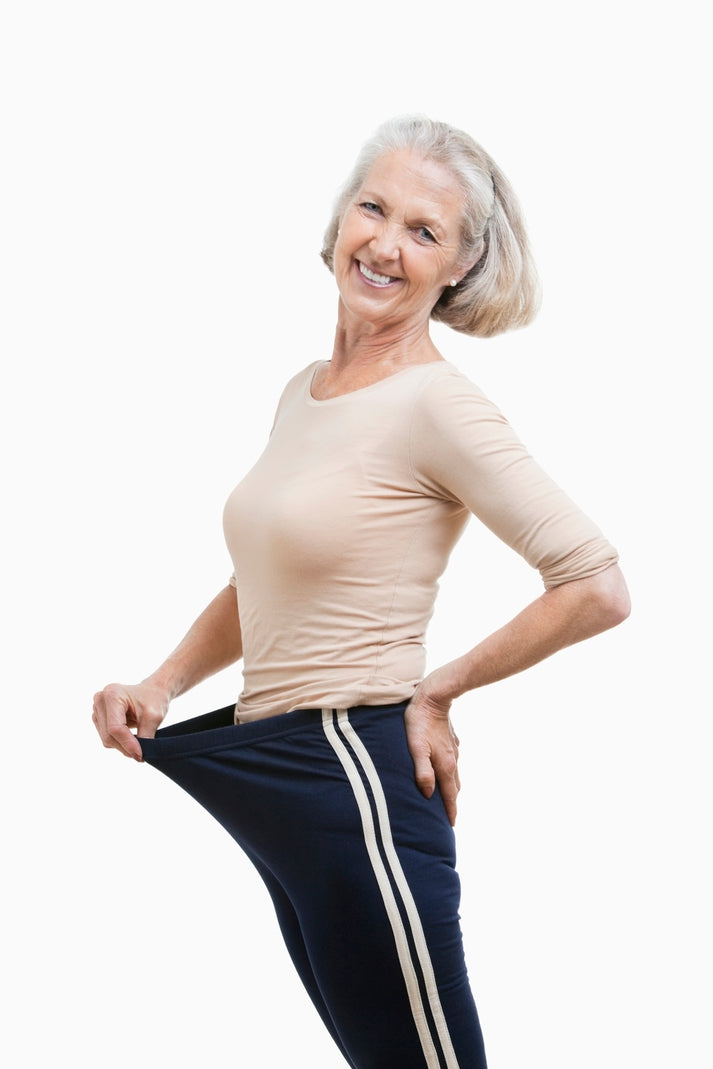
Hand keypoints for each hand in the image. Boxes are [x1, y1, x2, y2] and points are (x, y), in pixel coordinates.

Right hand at [92, 680, 169, 760]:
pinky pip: (106, 737)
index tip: (140, 755)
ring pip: (106, 739)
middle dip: (125, 747)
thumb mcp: (154, 717)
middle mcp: (100, 700)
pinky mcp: (98, 717)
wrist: (152, 691)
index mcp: (113, 694)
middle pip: (108, 735)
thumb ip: (145, 737)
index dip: (127, 744)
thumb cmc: (154, 699)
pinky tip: (131, 738)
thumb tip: (138, 756)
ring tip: (138, 744)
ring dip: (122, 746)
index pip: (115, 728)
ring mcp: (97, 709)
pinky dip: (119, 742)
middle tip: (142, 754)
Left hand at [404, 677, 460, 825]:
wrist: (433, 697)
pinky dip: (450, 773)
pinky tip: (444, 772)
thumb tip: (428, 794)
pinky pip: (452, 763)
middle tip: (448, 817)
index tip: (451, 826)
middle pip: (454, 788)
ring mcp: (453, 750)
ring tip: (446, 798)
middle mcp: (452, 760)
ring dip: (451, 789)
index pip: (449, 795)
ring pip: (454, 775)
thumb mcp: (416, 747)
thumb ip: (422, 771)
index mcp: (445, 765)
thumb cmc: (419, 722)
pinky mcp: (451, 741)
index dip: (450, 811)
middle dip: (452, 803)